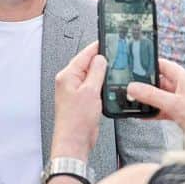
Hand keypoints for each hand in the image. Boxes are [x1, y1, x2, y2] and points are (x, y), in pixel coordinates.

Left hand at [52, 41, 106, 159]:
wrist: (74, 142)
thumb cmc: (76, 121)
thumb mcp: (90, 91)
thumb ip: (96, 72)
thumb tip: (100, 58)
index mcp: (67, 75)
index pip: (84, 54)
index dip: (98, 47)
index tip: (109, 41)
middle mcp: (69, 81)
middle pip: (88, 64)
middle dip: (102, 61)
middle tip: (117, 58)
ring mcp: (75, 91)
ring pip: (91, 76)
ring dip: (102, 75)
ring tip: (114, 74)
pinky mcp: (81, 100)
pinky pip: (93, 87)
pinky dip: (101, 86)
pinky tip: (108, 88)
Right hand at [126, 58, 184, 131]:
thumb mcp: (174, 104)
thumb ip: (152, 96)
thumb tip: (134, 88)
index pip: (164, 65)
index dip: (149, 65)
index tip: (135, 68)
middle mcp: (184, 87)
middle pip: (160, 82)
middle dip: (146, 86)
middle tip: (132, 90)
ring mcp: (183, 100)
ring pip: (161, 96)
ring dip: (149, 100)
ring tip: (136, 103)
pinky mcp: (182, 112)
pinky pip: (164, 108)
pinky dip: (155, 111)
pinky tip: (145, 115)